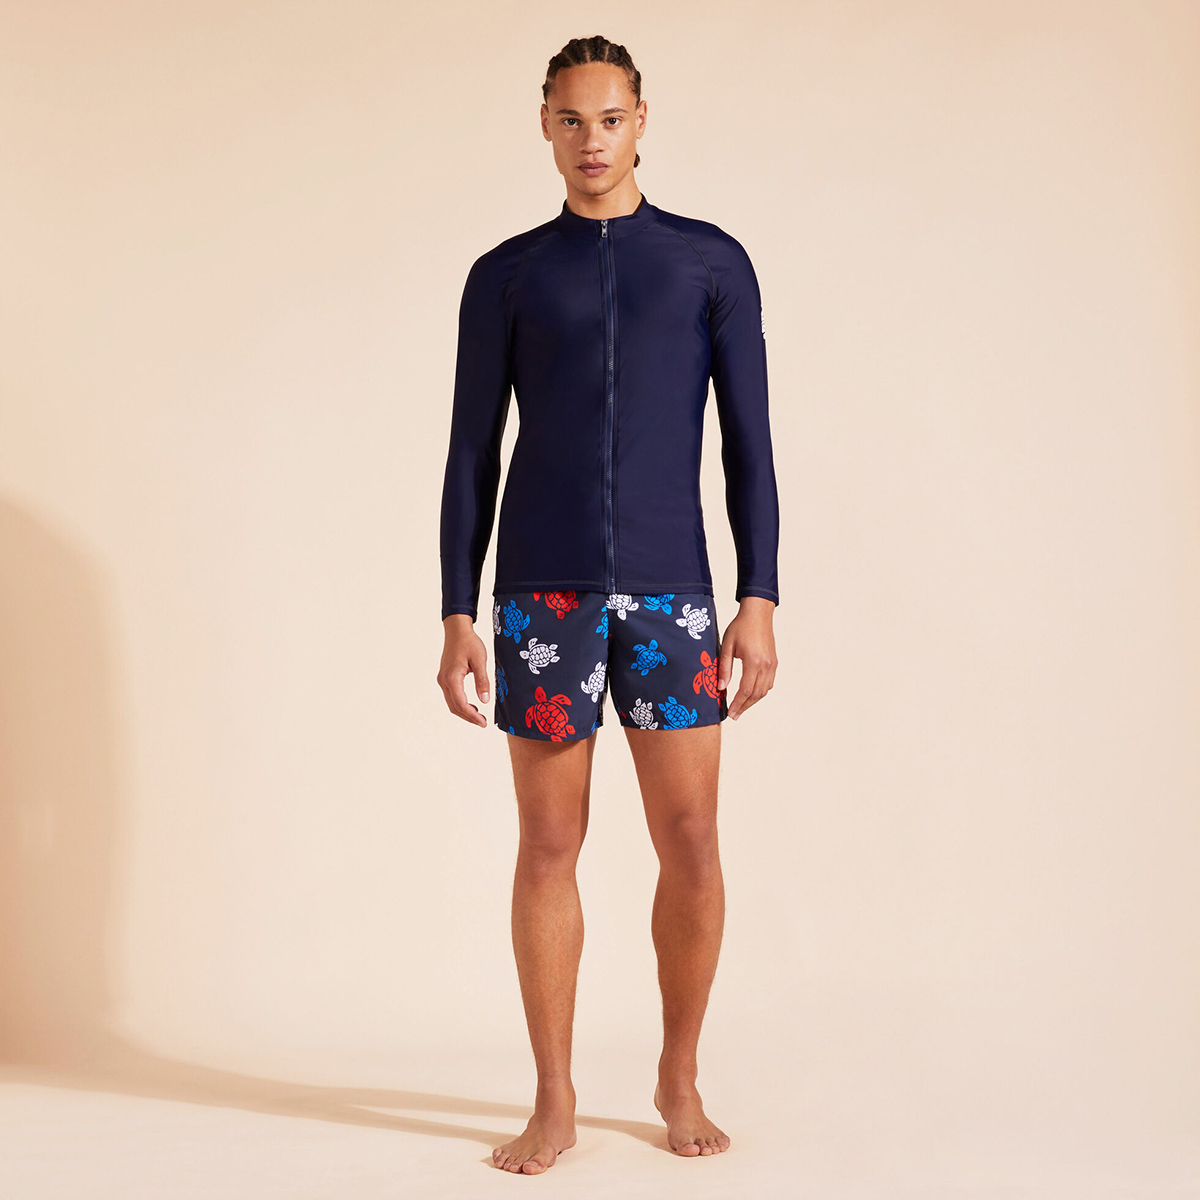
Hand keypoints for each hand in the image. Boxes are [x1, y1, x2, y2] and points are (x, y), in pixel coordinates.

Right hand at [438, 614, 490, 727]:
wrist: (457, 630)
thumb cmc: (469, 642)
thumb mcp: (480, 660)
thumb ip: (482, 681)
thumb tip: (485, 701)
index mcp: (452, 678)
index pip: (461, 704)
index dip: (472, 716)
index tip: (483, 722)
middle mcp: (444, 680)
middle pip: (454, 707)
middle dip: (468, 717)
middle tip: (483, 722)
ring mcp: (442, 679)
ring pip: (451, 703)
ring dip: (464, 712)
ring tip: (479, 716)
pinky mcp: (445, 677)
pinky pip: (451, 696)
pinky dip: (460, 704)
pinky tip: (471, 705)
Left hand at [718, 597, 777, 720]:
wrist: (758, 614)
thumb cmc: (740, 627)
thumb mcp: (727, 646)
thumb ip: (724, 668)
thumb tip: (721, 687)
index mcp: (753, 661)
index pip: (745, 690)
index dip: (737, 704)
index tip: (730, 713)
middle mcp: (766, 665)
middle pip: (756, 694)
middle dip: (744, 706)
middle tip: (734, 715)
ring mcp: (772, 664)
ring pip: (764, 690)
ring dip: (753, 701)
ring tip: (741, 707)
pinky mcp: (774, 662)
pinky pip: (769, 683)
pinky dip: (760, 692)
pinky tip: (751, 695)